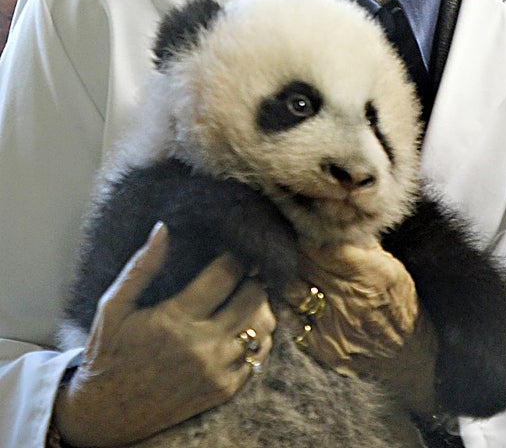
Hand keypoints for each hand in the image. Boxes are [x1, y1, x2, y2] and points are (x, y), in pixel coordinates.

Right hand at [53, 222, 275, 447]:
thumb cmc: (108, 353)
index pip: (227, 273)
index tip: (228, 253)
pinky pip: (259, 356)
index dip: (233, 256)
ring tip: (244, 297)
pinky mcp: (223, 390)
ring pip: (264, 326)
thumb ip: (142, 266)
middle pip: (254, 296)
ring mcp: (216, 371)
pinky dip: (257, 337)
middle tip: (240, 273)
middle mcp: (202, 346)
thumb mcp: (114, 306)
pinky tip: (242, 327)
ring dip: (259, 307)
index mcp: (176, 319)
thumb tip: (163, 228)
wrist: (105, 414)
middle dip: (251, 278)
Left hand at [286, 242, 436, 412]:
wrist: (408, 359)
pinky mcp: (323, 348)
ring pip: (294, 289)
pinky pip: (293, 319)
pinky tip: (309, 305)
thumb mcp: (393, 268)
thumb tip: (339, 222)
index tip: (312, 231)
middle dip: (305, 252)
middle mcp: (351, 299)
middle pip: (306, 262)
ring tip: (311, 280)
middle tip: (310, 250)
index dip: (313, 234)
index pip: (323, 244)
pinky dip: (296, 310)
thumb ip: (364, 245)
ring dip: (299, 280)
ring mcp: (334, 327)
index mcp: (371, 273)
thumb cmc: (401, 306)